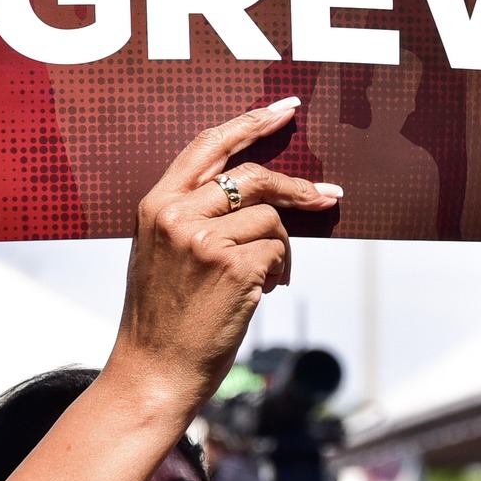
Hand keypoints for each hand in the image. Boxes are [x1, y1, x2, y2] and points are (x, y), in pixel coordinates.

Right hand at [111, 99, 341, 414]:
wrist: (153, 370)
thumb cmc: (163, 315)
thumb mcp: (162, 251)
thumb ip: (194, 212)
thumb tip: (260, 189)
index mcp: (156, 204)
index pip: (210, 145)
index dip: (252, 122)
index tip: (286, 110)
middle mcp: (177, 215)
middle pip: (253, 176)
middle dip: (296, 187)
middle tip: (328, 194)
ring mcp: (204, 240)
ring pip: (272, 219)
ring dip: (280, 248)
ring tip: (264, 278)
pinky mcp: (234, 267)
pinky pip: (280, 251)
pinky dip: (280, 271)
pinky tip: (260, 293)